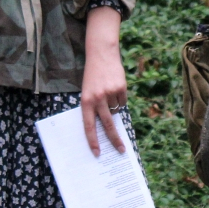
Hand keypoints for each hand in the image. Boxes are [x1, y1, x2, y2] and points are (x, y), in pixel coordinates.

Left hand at [80, 7, 127, 156]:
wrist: (101, 54)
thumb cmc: (92, 76)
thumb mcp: (88, 92)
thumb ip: (94, 107)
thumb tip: (107, 126)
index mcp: (85, 101)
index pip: (88, 126)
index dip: (93, 141)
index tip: (97, 153)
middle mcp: (97, 99)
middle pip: (107, 125)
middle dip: (114, 140)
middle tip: (120, 150)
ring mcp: (110, 93)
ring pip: (116, 111)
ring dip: (115, 108)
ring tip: (110, 95)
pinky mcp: (121, 88)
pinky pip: (123, 102)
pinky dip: (120, 99)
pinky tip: (115, 88)